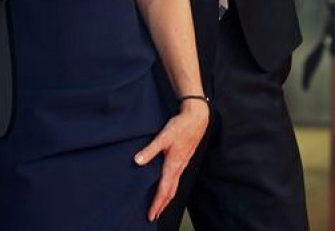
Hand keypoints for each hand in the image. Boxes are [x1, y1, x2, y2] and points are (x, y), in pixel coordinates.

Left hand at [135, 100, 209, 221]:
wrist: (197, 119)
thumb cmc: (181, 127)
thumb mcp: (163, 136)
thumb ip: (150, 149)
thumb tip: (137, 161)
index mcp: (173, 165)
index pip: (164, 190)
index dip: (156, 204)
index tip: (151, 215)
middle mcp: (179, 168)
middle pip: (170, 193)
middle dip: (162, 205)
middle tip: (154, 216)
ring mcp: (183, 164)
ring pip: (175, 187)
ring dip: (167, 198)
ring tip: (160, 205)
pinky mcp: (184, 160)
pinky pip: (177, 180)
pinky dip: (171, 188)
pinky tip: (169, 186)